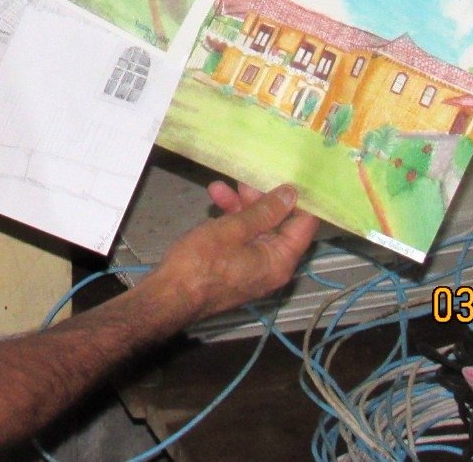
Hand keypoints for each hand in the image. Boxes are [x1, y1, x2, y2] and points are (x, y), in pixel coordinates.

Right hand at [145, 182, 317, 324]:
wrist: (169, 297)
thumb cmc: (200, 263)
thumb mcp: (233, 229)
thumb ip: (264, 211)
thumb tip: (291, 195)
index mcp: (280, 260)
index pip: (304, 224)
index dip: (296, 199)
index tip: (283, 175)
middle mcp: (273, 268)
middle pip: (278, 226)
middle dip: (259, 200)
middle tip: (241, 181)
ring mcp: (254, 270)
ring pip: (256, 231)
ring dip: (239, 209)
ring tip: (217, 189)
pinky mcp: (235, 270)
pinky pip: (242, 242)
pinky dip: (231, 225)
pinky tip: (214, 208)